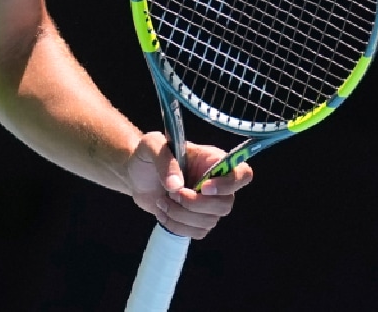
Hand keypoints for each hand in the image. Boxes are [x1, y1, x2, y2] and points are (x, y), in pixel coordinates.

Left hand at [126, 132, 251, 238]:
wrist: (135, 176)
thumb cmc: (147, 155)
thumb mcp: (151, 146)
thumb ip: (165, 160)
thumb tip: (177, 185)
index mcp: (212, 160)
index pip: (242, 174)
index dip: (229, 185)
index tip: (202, 188)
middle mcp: (216, 183)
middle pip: (226, 204)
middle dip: (195, 204)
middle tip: (173, 194)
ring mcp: (207, 204)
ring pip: (210, 221)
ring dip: (181, 215)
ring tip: (161, 201)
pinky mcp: (196, 220)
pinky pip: (197, 232)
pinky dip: (176, 226)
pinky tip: (162, 212)